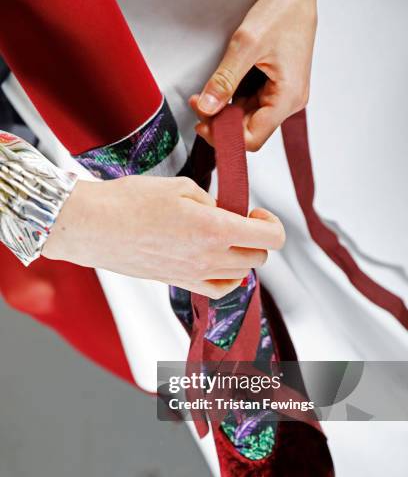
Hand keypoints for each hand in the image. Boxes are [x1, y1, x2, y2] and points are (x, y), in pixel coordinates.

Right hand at [43, 176, 284, 298]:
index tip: (257, 214)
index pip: (270, 238)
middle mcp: (209, 258)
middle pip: (258, 257)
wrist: (93, 227)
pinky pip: (219, 290)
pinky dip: (227, 278)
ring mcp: (194, 275)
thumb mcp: (181, 187)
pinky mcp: (179, 283)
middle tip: (239, 221)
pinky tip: (217, 262)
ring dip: (242, 256)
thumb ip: (213, 203)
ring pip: (241, 275)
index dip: (272, 223)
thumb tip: (225, 215)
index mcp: (215, 230)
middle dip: (256, 237)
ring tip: (225, 239)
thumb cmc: (128, 203)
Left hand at [193, 0, 316, 150]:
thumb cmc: (281, 11)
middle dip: (221, 122)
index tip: (202, 122)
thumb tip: (207, 108)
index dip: (224, 135)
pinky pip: (253, 105)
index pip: (253, 138)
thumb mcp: (246, 45)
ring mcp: (285, 95)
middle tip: (198, 104)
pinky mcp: (278, 88)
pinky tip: (222, 90)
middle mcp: (290, 101)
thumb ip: (224, 80)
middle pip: (250, 130)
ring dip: (225, 112)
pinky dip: (234, 101)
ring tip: (206, 96)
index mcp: (288, 97)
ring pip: (249, 119)